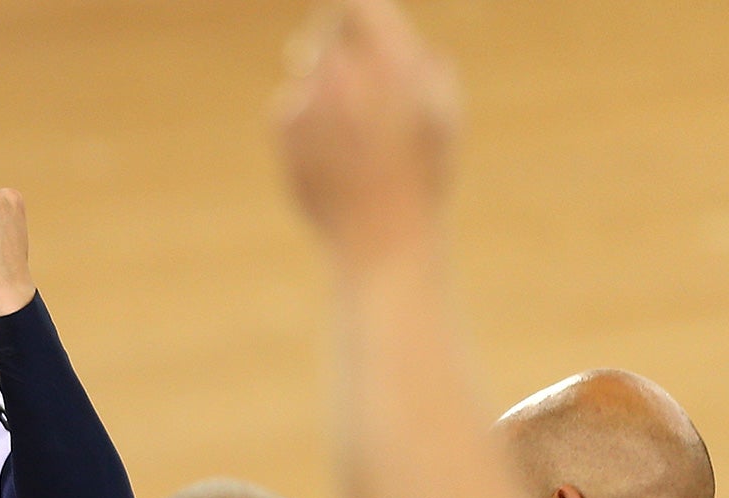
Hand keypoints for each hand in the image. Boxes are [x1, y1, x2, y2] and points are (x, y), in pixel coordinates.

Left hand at [274, 0, 460, 262]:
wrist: (383, 242)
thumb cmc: (421, 180)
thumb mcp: (443, 115)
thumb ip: (423, 64)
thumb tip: (408, 45)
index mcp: (393, 61)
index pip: (359, 3)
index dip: (359, 11)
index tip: (358, 18)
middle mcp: (347, 71)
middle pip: (326, 29)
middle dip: (337, 44)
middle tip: (353, 77)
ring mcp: (311, 98)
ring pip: (306, 69)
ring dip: (322, 88)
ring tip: (351, 137)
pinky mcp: (285, 127)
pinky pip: (290, 106)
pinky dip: (305, 123)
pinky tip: (330, 160)